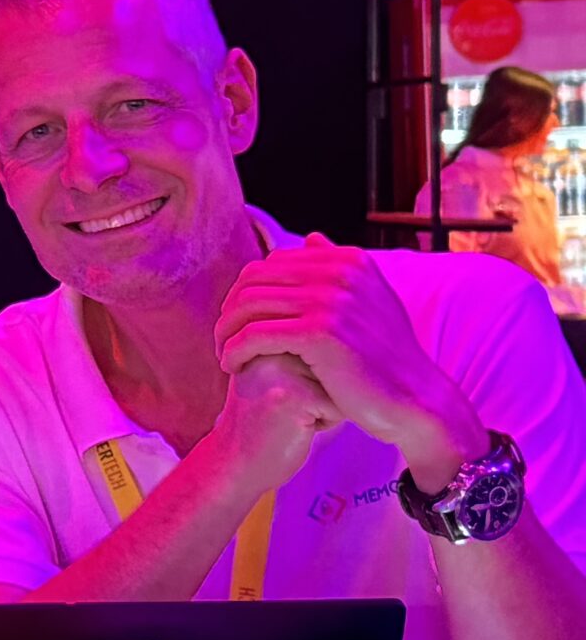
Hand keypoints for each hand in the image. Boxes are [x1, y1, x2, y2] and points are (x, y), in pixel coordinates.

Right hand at [207, 351, 341, 491]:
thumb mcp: (273, 371)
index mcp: (263, 332)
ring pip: (340, 382)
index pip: (322, 343)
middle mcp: (268, 343)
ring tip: (290, 415)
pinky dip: (325, 423)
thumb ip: (298, 348)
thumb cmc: (263, 421)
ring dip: (324, 405)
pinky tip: (293, 428)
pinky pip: (339, 407)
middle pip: (334, 360)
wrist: (233, 463)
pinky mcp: (294, 395)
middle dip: (320, 389)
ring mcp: (280, 369)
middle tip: (283, 406)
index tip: (278, 391)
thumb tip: (350, 342)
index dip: (313, 375)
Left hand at [214, 234, 486, 485]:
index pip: (270, 264)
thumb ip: (337, 270)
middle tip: (224, 339)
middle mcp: (340, 272)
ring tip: (224, 355)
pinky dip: (235, 350)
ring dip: (226, 332)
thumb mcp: (368, 302)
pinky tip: (232, 367)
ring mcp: (331, 300)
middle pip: (253, 281)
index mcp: (348, 260)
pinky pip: (255, 335)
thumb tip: (310, 238)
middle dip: (230, 310)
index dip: (244, 292)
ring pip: (248, 306)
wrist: (416, 401)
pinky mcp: (320, 333)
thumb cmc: (385, 359)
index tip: (238, 321)